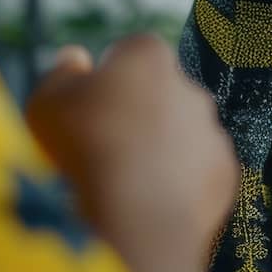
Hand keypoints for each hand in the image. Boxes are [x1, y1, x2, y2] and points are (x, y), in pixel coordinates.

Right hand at [24, 36, 236, 271]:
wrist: (134, 219)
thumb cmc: (84, 149)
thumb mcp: (46, 104)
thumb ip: (60, 73)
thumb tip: (74, 58)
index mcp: (149, 57)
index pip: (129, 52)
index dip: (107, 78)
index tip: (89, 108)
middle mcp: (191, 87)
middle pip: (160, 93)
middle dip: (138, 113)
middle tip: (106, 150)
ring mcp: (213, 131)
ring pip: (183, 134)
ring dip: (161, 150)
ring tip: (126, 184)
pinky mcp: (225, 173)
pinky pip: (198, 173)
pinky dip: (180, 185)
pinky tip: (151, 205)